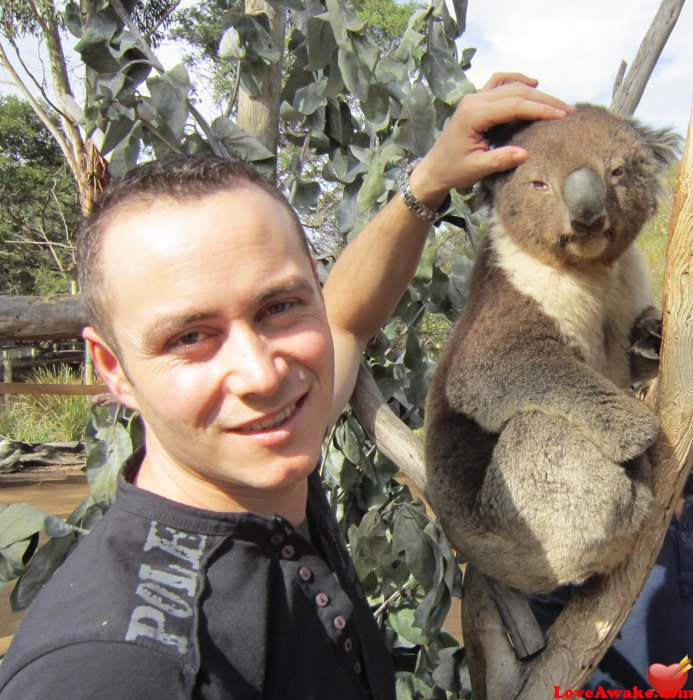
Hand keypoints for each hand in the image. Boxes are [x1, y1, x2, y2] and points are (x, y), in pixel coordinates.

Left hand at [410, 73, 573, 204]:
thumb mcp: (477, 169)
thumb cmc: (453, 170)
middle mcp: (474, 100)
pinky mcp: (476, 101)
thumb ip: (500, 159)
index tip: (561, 116)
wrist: (434, 169)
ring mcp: (474, 98)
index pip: (514, 105)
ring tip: (556, 103)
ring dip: (535, 92)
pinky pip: (499, 82)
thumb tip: (526, 153)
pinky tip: (532, 83)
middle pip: (516, 91)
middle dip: (544, 100)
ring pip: (510, 85)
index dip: (540, 109)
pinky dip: (516, 80)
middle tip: (568, 110)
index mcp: (474, 115)